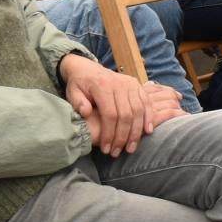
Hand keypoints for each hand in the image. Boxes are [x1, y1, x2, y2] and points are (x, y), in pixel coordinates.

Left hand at [62, 56, 181, 154]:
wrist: (86, 68)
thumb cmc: (79, 84)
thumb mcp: (73, 92)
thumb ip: (78, 102)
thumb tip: (86, 112)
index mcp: (102, 86)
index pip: (110, 114)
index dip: (109, 134)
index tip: (106, 149)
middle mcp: (119, 84)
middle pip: (126, 115)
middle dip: (122, 137)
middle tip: (117, 152)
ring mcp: (130, 84)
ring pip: (138, 111)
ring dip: (136, 132)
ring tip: (131, 148)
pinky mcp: (137, 85)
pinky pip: (147, 103)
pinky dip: (149, 117)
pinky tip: (148, 131)